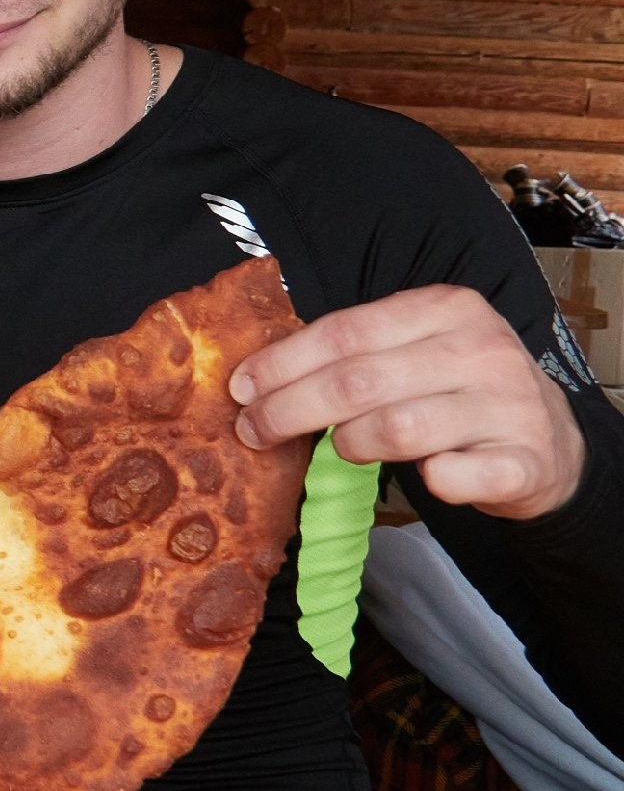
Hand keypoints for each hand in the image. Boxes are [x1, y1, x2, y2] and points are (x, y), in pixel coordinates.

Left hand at [231, 284, 586, 521]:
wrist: (550, 440)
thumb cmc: (458, 390)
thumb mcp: (416, 351)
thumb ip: (355, 354)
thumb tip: (258, 379)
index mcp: (446, 308)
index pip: (345, 331)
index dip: (283, 362)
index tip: (240, 388)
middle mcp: (480, 350)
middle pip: (359, 381)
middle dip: (291, 408)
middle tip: (254, 431)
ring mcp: (508, 406)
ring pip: (398, 428)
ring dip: (350, 443)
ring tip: (338, 449)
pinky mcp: (525, 462)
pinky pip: (460, 477)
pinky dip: (432, 482)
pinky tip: (423, 478)